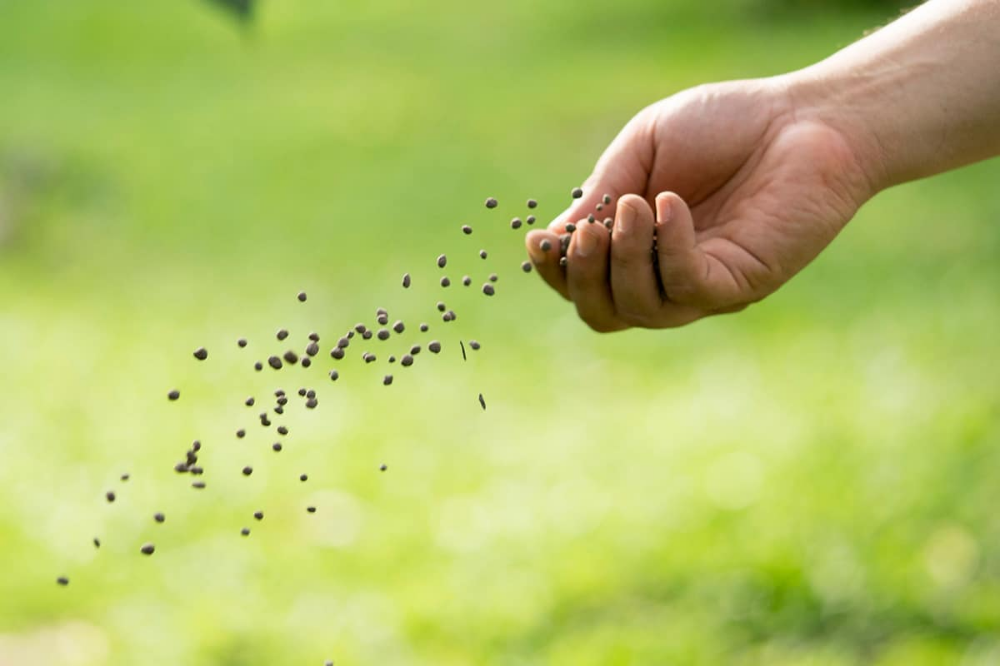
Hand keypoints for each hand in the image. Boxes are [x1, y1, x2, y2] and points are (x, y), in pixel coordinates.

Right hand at [525, 78, 875, 331]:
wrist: (805, 118)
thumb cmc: (727, 125)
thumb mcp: (645, 147)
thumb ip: (602, 192)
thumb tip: (554, 239)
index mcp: (637, 247)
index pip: (582, 285)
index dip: (554, 271)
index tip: (537, 241)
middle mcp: (665, 276)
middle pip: (601, 313)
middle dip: (580, 277)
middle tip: (588, 231)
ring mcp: (701, 286)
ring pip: (638, 309)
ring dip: (622, 260)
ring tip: (634, 206)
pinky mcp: (738, 284)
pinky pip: (686, 287)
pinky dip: (668, 248)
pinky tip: (672, 205)